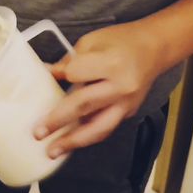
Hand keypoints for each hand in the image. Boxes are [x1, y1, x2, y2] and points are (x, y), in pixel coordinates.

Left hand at [32, 21, 160, 157]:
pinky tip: (71, 141)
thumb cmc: (122, 40)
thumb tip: (48, 74)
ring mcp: (126, 103)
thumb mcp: (92, 41)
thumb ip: (70, 61)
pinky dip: (87, 136)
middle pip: (84, 106)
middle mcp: (121, 86)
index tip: (46, 78)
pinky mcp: (128, 112)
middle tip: (38, 133)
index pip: (76, 75)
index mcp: (110, 63)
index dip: (60, 76)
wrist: (154, 48)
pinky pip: (106, 127)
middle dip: (58, 121)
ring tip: (53, 151)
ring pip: (98, 127)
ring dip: (73, 141)